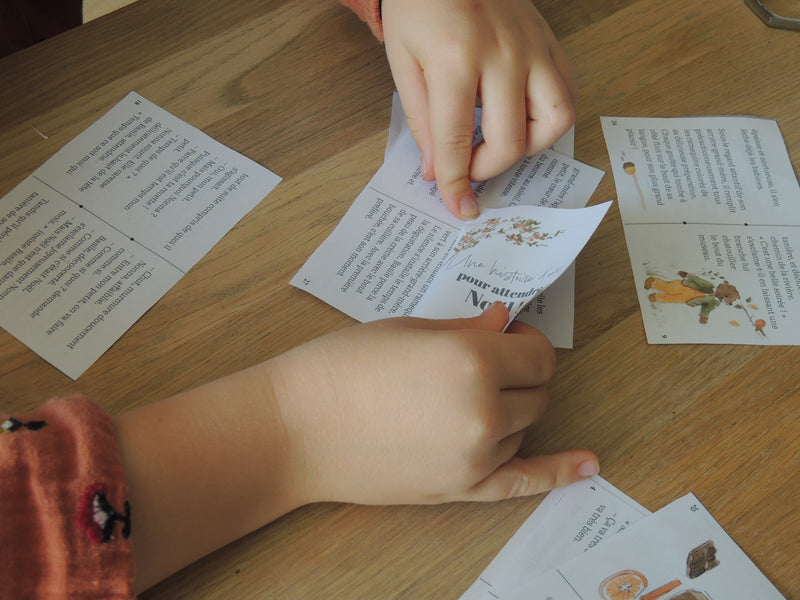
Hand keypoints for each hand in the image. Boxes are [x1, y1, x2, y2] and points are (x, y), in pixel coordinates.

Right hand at [273, 302, 598, 505]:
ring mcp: (473, 457)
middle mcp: (483, 412)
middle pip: (536, 393)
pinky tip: (588, 466)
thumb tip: (504, 323)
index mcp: (471, 362)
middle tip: (489, 361)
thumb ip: (467, 329)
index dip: (526, 343)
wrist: (294, 428)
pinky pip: (522, 482)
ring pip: (524, 429)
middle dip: (520, 375)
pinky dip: (558, 473)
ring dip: (511, 410)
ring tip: (471, 396)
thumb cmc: (340, 367)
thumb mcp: (407, 331)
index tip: (509, 337)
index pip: (536, 355)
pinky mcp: (458, 489)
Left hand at [382, 0, 577, 219]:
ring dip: (527, 147)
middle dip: (485, 169)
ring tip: (499, 142)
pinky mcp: (550, 42)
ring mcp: (533, 46)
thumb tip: (437, 169)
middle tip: (466, 166)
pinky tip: (523, 118)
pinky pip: (566, 92)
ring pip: (555, 120)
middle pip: (510, 141)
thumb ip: (421, 119)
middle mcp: (503, 54)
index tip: (458, 208)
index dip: (455, 182)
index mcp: (455, 59)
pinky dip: (549, 118)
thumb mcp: (403, 62)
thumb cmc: (419, 6)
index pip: (457, 140)